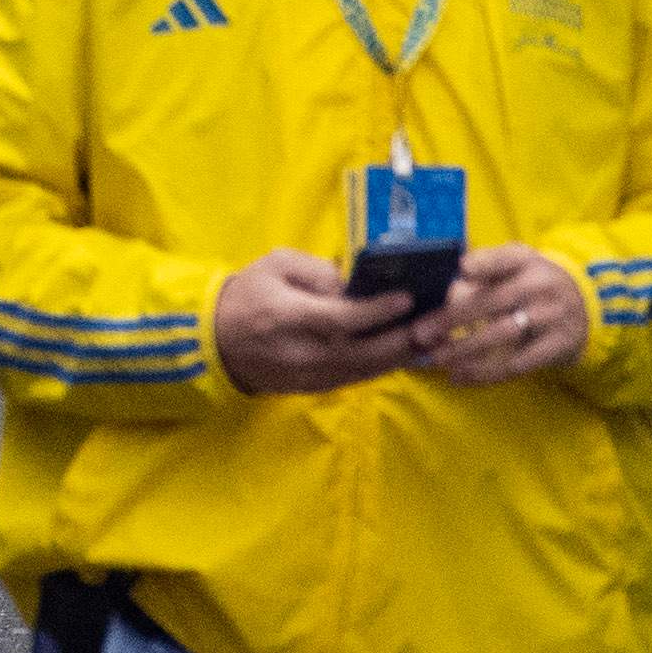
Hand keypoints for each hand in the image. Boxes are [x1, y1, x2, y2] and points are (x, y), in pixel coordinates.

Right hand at [210, 248, 423, 392]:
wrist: (214, 341)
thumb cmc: (247, 293)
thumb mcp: (275, 265)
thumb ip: (316, 271)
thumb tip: (355, 282)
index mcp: (288, 317)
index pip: (341, 319)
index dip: (378, 311)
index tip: (408, 298)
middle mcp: (302, 353)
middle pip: (363, 353)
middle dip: (404, 340)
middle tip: (437, 324)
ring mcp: (309, 376)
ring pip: (366, 371)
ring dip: (402, 357)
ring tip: (434, 340)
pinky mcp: (314, 387)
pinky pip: (357, 378)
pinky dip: (384, 365)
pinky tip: (406, 352)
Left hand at [413, 242, 590, 389]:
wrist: (587, 306)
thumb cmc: (536, 282)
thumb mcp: (521, 263)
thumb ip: (490, 266)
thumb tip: (455, 278)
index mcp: (527, 262)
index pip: (505, 258)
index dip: (485, 263)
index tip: (462, 269)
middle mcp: (540, 287)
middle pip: (492, 302)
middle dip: (452, 319)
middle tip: (421, 334)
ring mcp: (550, 318)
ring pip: (501, 335)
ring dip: (465, 350)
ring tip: (437, 360)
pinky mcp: (557, 346)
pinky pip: (518, 364)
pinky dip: (487, 373)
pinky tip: (463, 377)